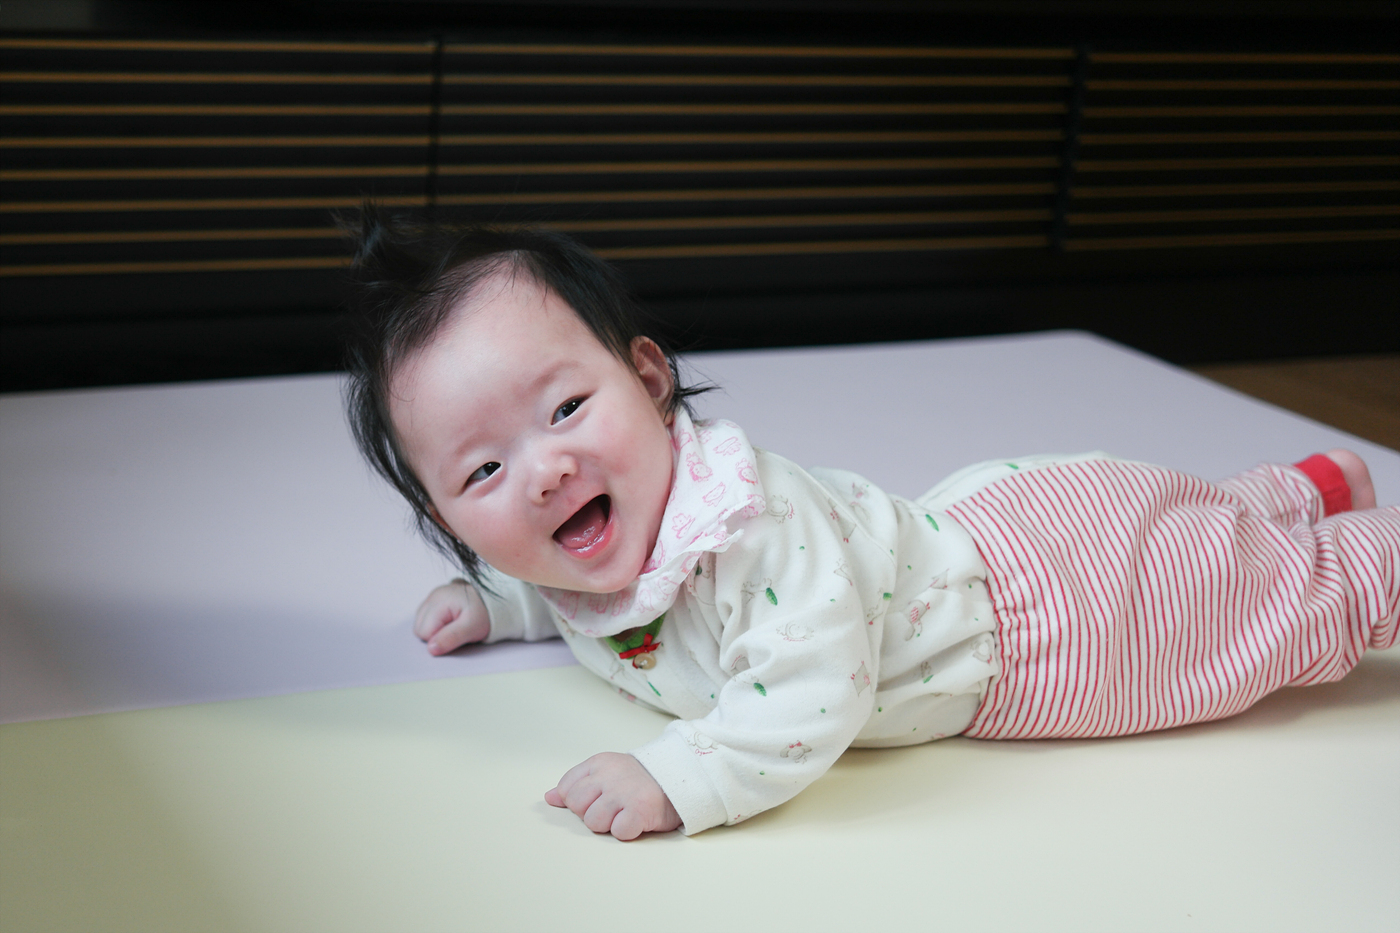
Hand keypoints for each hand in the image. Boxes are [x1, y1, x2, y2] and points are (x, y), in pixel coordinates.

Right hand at [413, 579, 489, 654]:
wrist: (494, 602)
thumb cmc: (484, 613)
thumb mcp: (472, 628)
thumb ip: (452, 638)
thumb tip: (431, 649)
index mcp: (439, 601)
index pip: (424, 632)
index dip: (440, 639)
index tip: (457, 634)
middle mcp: (432, 597)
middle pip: (419, 629)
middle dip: (436, 635)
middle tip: (456, 630)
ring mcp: (432, 598)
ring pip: (420, 625)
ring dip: (435, 630)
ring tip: (454, 625)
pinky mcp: (434, 601)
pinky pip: (425, 620)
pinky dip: (436, 625)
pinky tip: (450, 622)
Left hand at [545, 752, 681, 840]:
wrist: (679, 778)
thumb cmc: (639, 780)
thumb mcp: (605, 773)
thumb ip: (576, 784)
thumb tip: (549, 798)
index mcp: (598, 763)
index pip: (567, 789)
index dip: (579, 801)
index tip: (597, 798)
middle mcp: (609, 775)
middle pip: (576, 806)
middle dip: (591, 812)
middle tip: (613, 807)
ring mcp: (624, 792)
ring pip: (593, 822)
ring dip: (609, 824)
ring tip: (624, 813)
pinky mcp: (640, 810)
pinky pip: (618, 832)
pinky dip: (627, 831)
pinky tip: (636, 820)